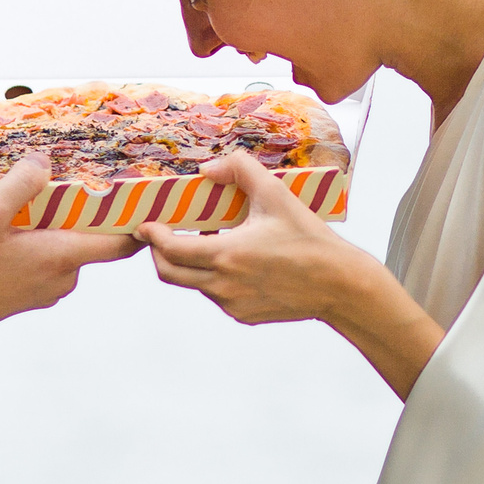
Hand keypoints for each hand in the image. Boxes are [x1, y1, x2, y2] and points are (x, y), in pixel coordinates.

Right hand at [0, 157, 141, 333]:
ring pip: (62, 250)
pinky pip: (43, 263)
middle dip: (74, 213)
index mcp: (62, 257)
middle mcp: (61, 279)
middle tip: (49, 188)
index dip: (132, 222)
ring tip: (16, 210)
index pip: (120, 245)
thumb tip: (43, 163)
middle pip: (87, 239)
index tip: (133, 199)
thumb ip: (21, 183)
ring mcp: (44, 291)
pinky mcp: (26, 296)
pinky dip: (33, 245)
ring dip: (47, 228)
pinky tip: (3, 233)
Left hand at [141, 153, 445, 398]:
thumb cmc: (310, 239)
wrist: (339, 284)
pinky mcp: (244, 315)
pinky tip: (238, 262)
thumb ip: (240, 169)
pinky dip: (215, 278)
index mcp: (226, 254)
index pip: (170, 249)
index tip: (144, 225)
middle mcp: (223, 285)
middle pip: (169, 273)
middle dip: (158, 253)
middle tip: (161, 236)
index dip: (151, 236)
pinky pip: (217, 296)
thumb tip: (208, 168)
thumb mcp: (276, 194)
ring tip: (212, 241)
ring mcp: (232, 304)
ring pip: (194, 284)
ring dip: (191, 264)